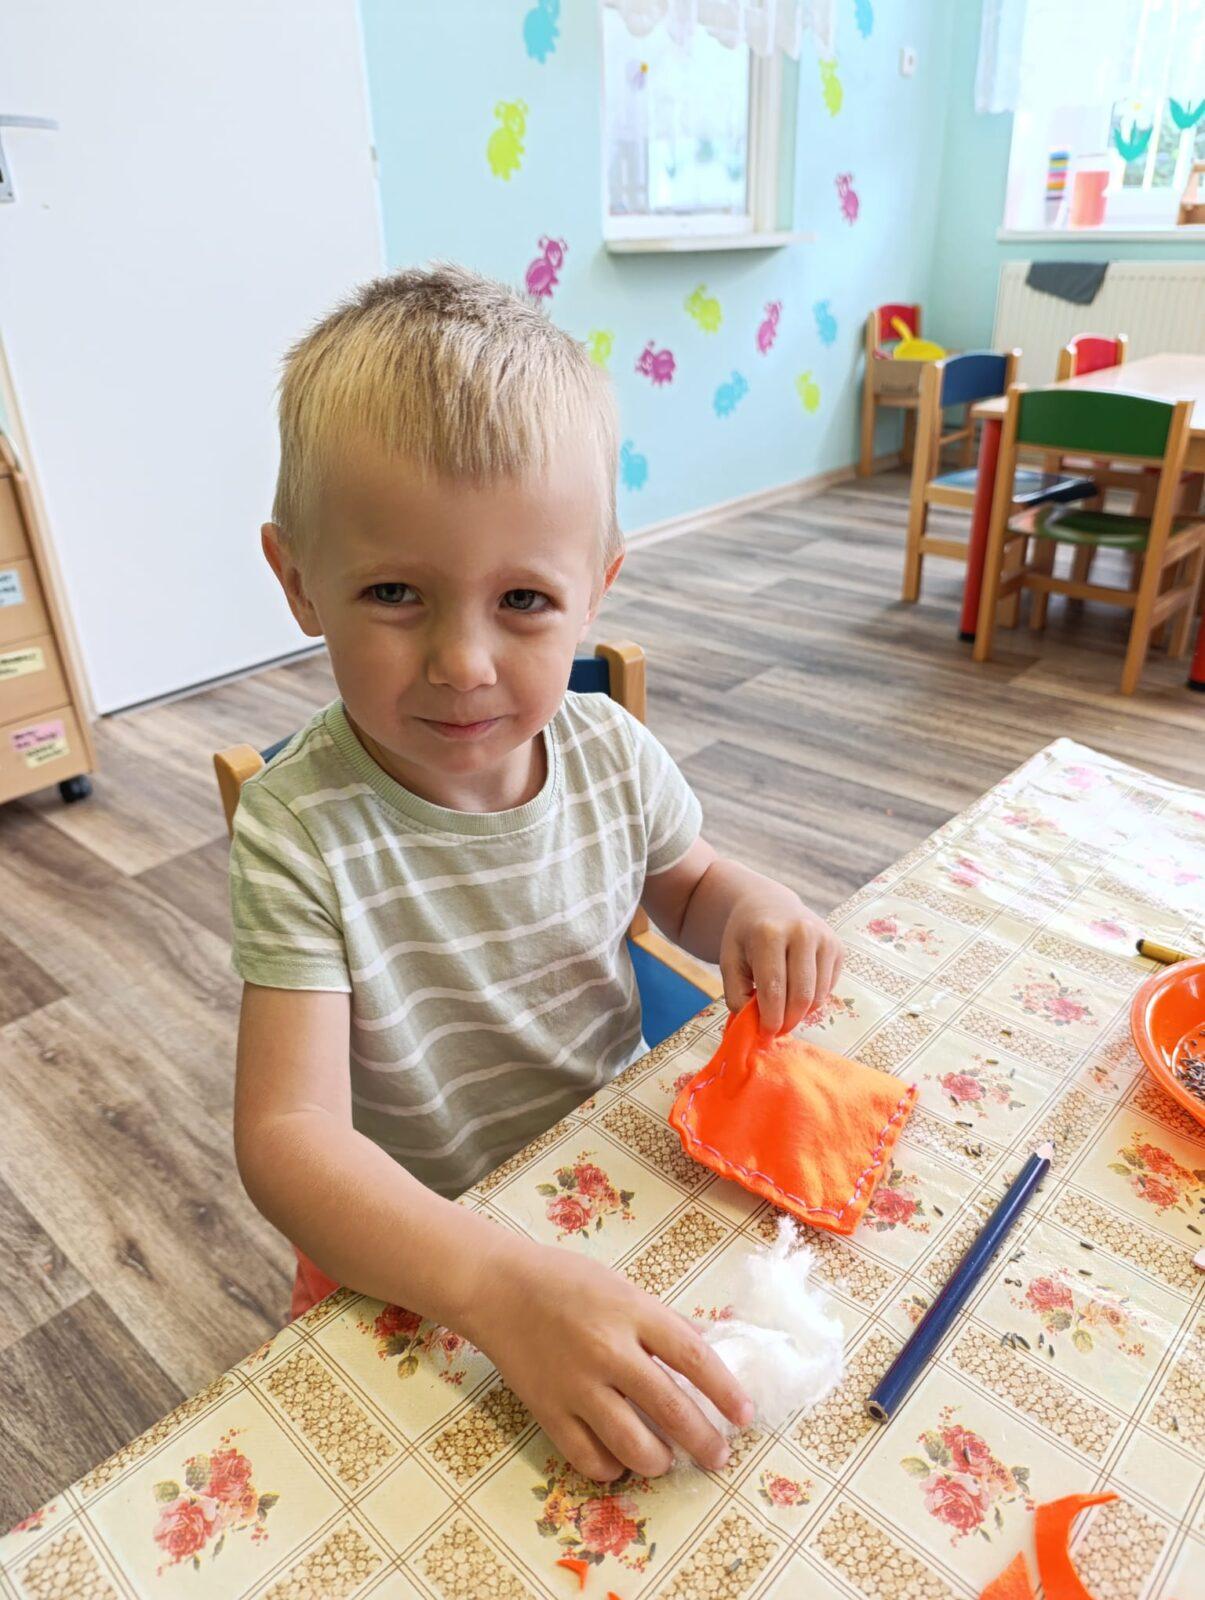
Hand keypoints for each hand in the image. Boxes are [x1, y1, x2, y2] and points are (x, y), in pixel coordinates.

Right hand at [464, 1239, 753, 1481]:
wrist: (498, 1287)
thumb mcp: (623, 1288)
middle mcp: (608, 1350)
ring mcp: (576, 1384)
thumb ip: (662, 1324)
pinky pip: (589, 1457)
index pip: (695, 1358)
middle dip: (704, 1441)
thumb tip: (707, 1357)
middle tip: (717, 1455)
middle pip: (671, 1409)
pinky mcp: (548, 1410)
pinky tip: (620, 1460)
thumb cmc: (566, 1281)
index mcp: (633, 1312)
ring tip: (667, 1460)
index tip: (744, 1415)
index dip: (726, 1392)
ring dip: (660, 1460)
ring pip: (633, 1444)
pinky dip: (611, 1468)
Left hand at [719, 884, 843, 1033]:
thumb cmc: (746, 937)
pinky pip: (829, 989)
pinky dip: (813, 999)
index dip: (770, 1019)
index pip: (774, 989)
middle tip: (776, 1030)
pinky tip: (796, 989)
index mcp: (770, 934)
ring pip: (818, 996)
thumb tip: (753, 1025)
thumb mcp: (729, 961)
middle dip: (788, 1021)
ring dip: (801, 1012)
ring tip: (783, 1009)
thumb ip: (736, 994)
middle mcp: (802, 932)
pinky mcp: (838, 947)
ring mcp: (825, 939)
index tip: (764, 1035)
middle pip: (801, 996)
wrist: (769, 904)